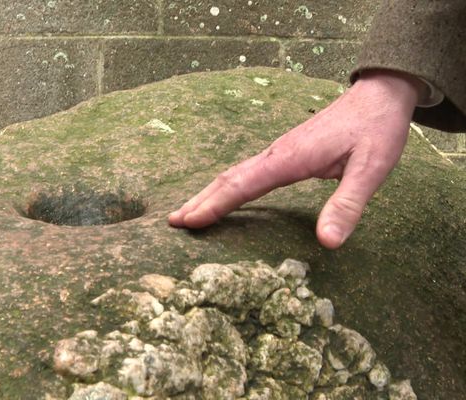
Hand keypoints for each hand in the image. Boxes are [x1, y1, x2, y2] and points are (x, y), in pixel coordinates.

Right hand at [169, 69, 425, 248]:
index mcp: (289, 159)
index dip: (214, 205)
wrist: (378, 96)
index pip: (242, 185)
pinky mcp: (284, 153)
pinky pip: (246, 172)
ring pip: (233, 174)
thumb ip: (348, 205)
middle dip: (199, 200)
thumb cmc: (375, 131)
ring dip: (208, 193)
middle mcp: (276, 154)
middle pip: (228, 178)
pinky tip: (224, 195)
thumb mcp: (371, 170)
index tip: (187, 222)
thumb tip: (327, 243)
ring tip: (188, 212)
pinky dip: (226, 187)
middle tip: (172, 222)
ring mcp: (278, 152)